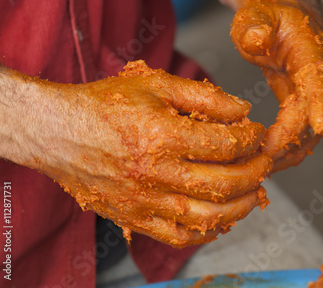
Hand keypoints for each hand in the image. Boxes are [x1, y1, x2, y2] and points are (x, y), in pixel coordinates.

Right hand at [33, 60, 270, 247]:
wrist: (57, 132)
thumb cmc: (104, 105)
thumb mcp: (155, 85)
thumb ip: (203, 97)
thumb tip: (241, 111)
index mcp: (162, 136)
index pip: (226, 143)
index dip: (251, 138)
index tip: (258, 133)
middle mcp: (156, 174)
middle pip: (224, 182)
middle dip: (256, 171)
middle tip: (265, 161)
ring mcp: (145, 201)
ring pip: (208, 216)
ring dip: (241, 206)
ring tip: (255, 193)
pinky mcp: (135, 218)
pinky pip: (179, 237)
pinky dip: (207, 232)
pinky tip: (222, 218)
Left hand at [231, 0, 322, 171]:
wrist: (286, 22)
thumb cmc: (269, 17)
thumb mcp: (257, 14)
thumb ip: (256, 25)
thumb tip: (256, 40)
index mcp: (314, 58)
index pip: (320, 84)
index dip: (320, 105)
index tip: (321, 126)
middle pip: (312, 121)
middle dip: (287, 142)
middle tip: (256, 160)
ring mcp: (317, 101)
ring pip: (307, 138)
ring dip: (283, 155)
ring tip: (253, 168)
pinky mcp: (306, 112)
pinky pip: (298, 140)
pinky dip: (281, 154)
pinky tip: (259, 163)